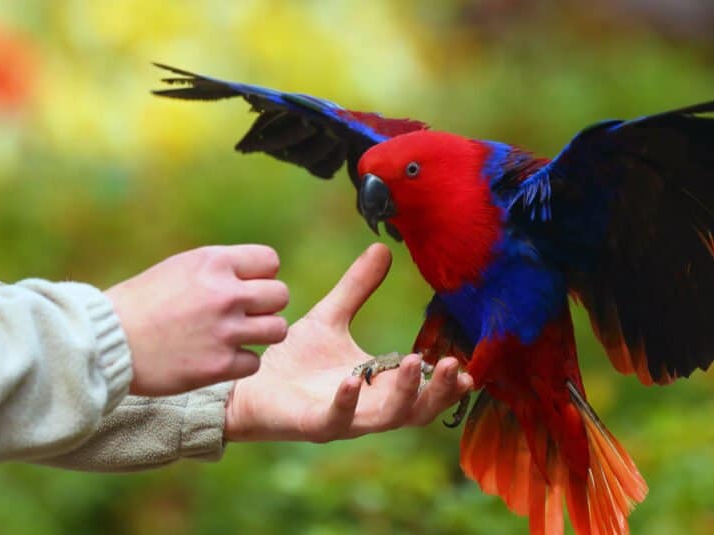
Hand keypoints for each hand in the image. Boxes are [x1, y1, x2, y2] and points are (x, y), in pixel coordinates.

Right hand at [106, 245, 288, 395]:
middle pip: (280, 295)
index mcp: (214, 262)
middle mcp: (225, 294)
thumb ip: (220, 270)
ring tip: (237, 336)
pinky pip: (255, 362)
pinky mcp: (219, 365)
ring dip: (261, 334)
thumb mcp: (180, 268)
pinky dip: (240, 362)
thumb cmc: (140, 303)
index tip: (244, 287)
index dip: (261, 276)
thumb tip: (258, 276)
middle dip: (265, 305)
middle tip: (243, 315)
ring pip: (278, 329)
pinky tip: (219, 358)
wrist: (105, 342)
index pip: (270, 262)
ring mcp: (225, 330)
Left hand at [223, 243, 473, 442]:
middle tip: (454, 366)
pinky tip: (353, 379)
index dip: (448, 385)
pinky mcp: (311, 424)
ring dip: (405, 394)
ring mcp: (342, 419)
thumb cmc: (291, 357)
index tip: (469, 368)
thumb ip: (358, 287)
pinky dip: (348, 402)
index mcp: (378, 386)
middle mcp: (367, 408)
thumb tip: (382, 248)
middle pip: (417, 411)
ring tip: (414, 362)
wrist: (244, 381)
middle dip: (439, 392)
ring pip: (386, 418)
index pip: (424, 392)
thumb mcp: (331, 316)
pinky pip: (337, 420)